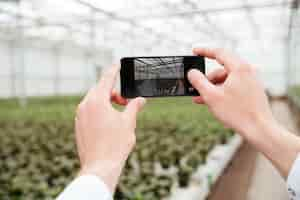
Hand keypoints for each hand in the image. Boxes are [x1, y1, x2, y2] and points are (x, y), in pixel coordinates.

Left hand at [75, 65, 145, 192]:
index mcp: (96, 101)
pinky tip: (109, 123)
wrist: (100, 167)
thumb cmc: (115, 144)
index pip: (106, 79)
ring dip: (107, 102)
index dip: (113, 71)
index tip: (117, 65)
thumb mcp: (128, 122)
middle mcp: (84, 106)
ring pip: (94, 101)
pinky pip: (89, 112)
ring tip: (119, 114)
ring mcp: (79, 116)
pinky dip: (99, 111)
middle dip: (114, 93)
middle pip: (99, 90)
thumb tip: (141, 99)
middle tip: (126, 102)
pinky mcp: (78, 126)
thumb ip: (134, 106)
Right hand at [188, 48, 274, 138]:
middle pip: (222, 68)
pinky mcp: (253, 90)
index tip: (195, 51)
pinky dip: (222, 91)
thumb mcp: (211, 96)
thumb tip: (192, 73)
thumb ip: (198, 82)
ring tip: (202, 99)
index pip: (219, 52)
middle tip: (196, 87)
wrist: (259, 129)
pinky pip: (233, 85)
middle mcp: (248, 71)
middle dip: (207, 78)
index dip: (204, 51)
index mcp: (240, 68)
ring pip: (227, 78)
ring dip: (213, 87)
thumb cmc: (237, 113)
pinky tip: (212, 101)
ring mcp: (252, 80)